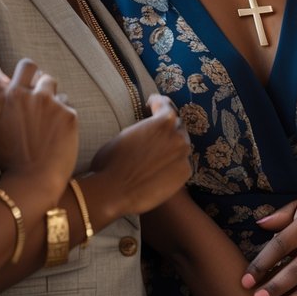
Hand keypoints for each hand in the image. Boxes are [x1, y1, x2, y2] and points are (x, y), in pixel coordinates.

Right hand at [0, 58, 78, 205]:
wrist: (33, 178)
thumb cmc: (8, 155)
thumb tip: (4, 79)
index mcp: (14, 95)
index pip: (27, 66)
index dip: (29, 72)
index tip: (29, 81)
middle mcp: (36, 95)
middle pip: (46, 78)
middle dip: (43, 89)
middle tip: (39, 107)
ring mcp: (55, 105)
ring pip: (59, 94)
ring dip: (54, 104)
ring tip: (46, 126)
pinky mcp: (71, 116)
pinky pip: (68, 109)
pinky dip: (63, 118)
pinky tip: (56, 134)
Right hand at [89, 94, 191, 218]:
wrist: (114, 191)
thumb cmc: (111, 162)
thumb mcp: (125, 134)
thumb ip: (143, 127)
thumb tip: (145, 130)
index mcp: (163, 121)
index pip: (166, 105)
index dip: (158, 103)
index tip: (154, 104)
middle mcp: (178, 135)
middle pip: (176, 126)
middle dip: (166, 127)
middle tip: (156, 132)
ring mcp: (183, 154)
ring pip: (181, 145)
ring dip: (172, 145)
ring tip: (159, 151)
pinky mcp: (185, 172)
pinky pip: (182, 163)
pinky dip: (174, 163)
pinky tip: (162, 168)